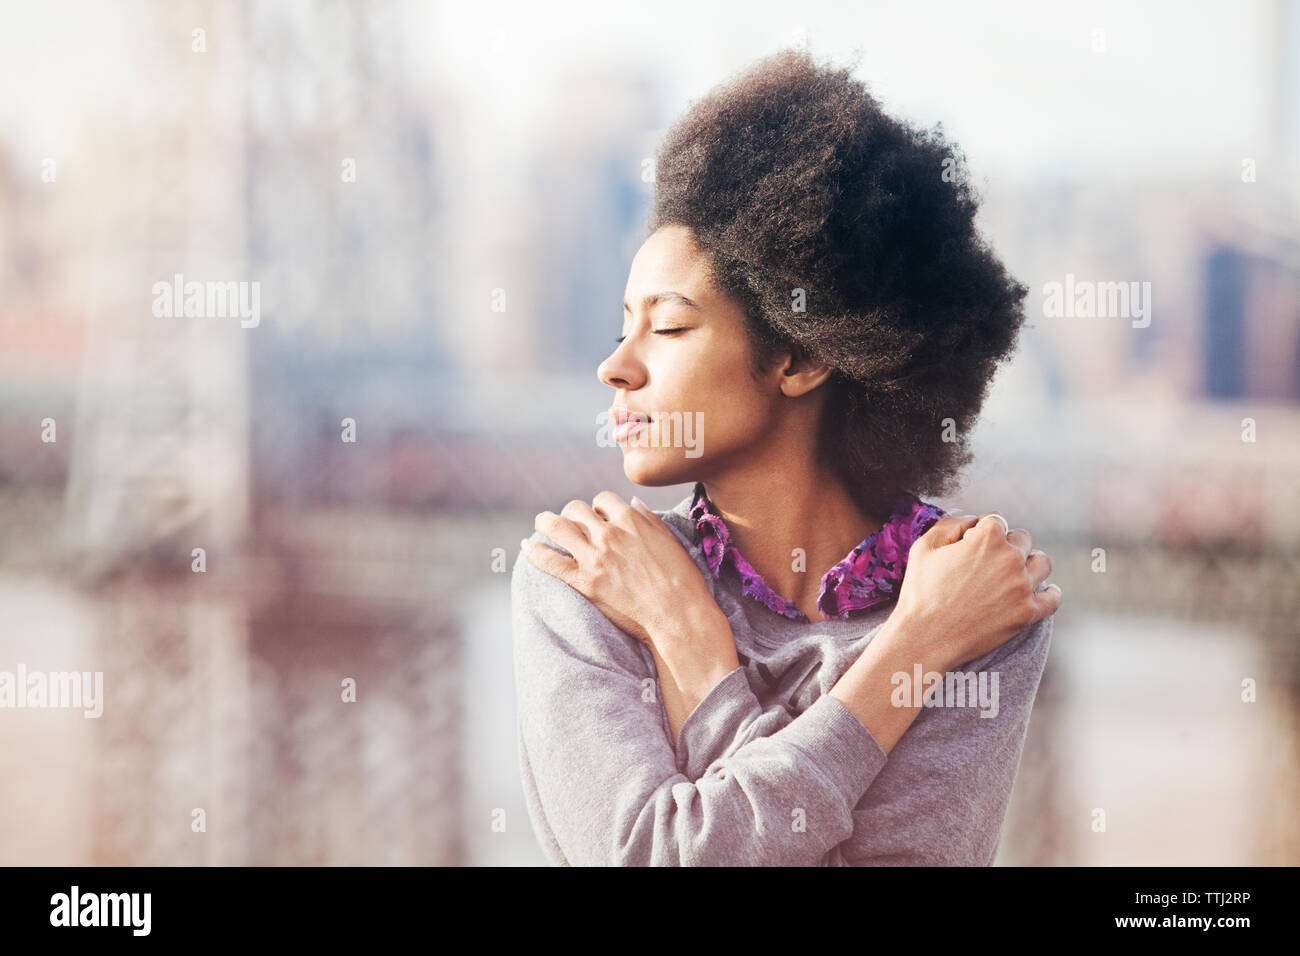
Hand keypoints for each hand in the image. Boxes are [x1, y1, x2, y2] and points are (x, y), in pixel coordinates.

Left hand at [522, 492, 722, 647]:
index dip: (598, 507)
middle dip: (572, 513)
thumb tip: (633, 502)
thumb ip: (648, 518)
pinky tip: (526, 547)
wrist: (678, 615)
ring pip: (557, 526)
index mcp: (631, 520)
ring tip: (542, 524)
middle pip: (576, 509)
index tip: (598, 517)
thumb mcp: (670, 540)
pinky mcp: (585, 581)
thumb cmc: (682, 579)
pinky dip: (535, 552)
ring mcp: (595, 557)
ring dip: (546, 522)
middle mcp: (609, 533)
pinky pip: (550, 560)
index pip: (602, 500)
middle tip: (570, 523)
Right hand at [889, 512, 1060, 670]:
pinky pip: (1053, 598)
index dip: (982, 531)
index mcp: (987, 537)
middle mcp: (1011, 558)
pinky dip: (1050, 593)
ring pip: (1042, 563)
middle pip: (1022, 540)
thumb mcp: (924, 546)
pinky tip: (1041, 592)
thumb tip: (973, 521)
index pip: (996, 521)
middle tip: (988, 563)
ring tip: (1015, 574)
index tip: (971, 545)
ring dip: (1030, 564)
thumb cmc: (921, 592)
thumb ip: (951, 523)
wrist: (926, 638)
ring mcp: (1022, 586)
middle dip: (1006, 546)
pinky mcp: (1028, 613)